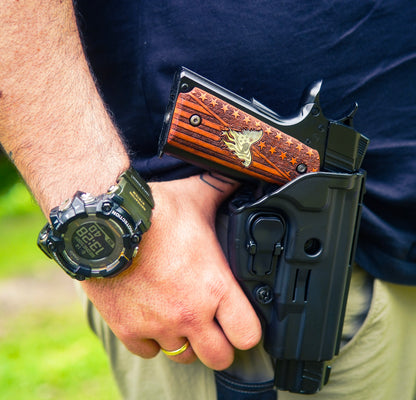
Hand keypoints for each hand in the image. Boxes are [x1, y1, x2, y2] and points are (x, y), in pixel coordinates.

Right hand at [81, 173, 261, 369]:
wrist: (104, 220)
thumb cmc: (153, 211)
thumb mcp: (197, 197)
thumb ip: (224, 189)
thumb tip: (243, 171)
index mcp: (214, 286)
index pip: (248, 334)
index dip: (248, 330)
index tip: (241, 321)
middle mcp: (189, 313)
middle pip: (219, 357)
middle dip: (219, 344)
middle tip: (213, 326)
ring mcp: (157, 325)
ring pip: (182, 356)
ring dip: (184, 340)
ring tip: (180, 316)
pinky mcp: (127, 328)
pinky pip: (147, 351)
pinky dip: (151, 339)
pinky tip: (152, 317)